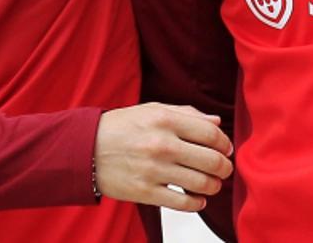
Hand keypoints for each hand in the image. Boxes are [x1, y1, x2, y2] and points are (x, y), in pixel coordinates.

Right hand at [94, 103, 233, 211]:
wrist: (86, 149)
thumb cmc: (122, 127)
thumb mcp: (152, 110)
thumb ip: (186, 113)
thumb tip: (216, 123)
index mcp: (165, 120)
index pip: (211, 134)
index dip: (225, 144)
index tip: (226, 149)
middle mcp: (162, 144)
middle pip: (211, 160)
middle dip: (224, 168)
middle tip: (224, 169)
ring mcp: (154, 170)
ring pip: (201, 184)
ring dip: (213, 186)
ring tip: (212, 185)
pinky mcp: (145, 192)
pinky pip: (182, 203)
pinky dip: (196, 204)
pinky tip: (197, 199)